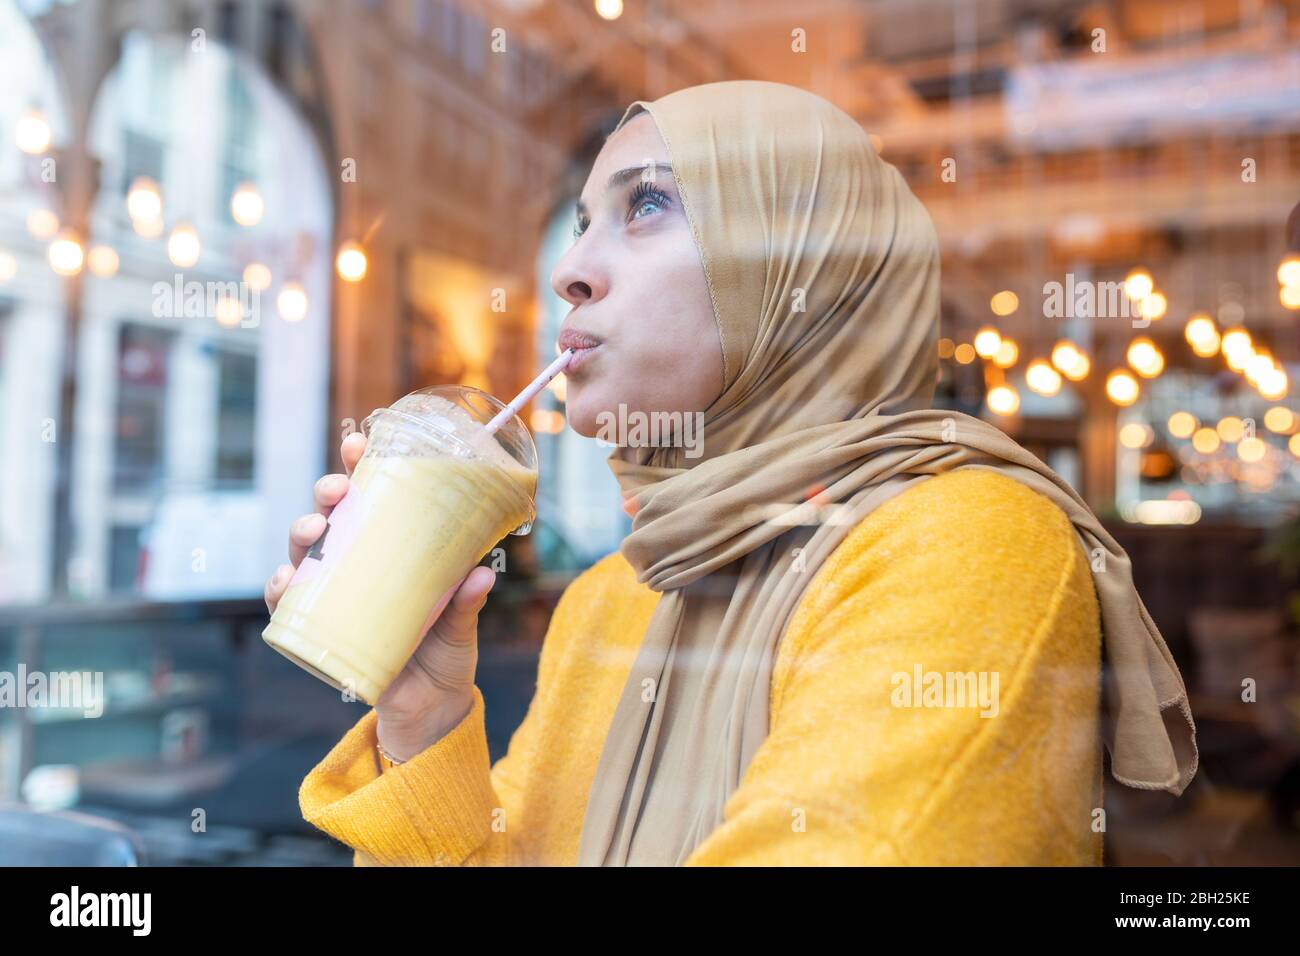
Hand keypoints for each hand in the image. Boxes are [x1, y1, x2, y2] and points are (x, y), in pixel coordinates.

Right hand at [264, 432, 490, 760]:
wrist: (431, 709)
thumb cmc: (446, 654)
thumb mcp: (461, 625)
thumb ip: (467, 602)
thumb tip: (480, 573)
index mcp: (394, 550)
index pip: (374, 498)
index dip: (360, 466)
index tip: (359, 443)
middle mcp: (360, 564)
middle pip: (333, 516)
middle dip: (327, 494)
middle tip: (338, 488)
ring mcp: (337, 594)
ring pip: (305, 552)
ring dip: (302, 533)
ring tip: (314, 530)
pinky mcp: (319, 629)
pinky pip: (287, 604)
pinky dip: (278, 589)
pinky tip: (282, 582)